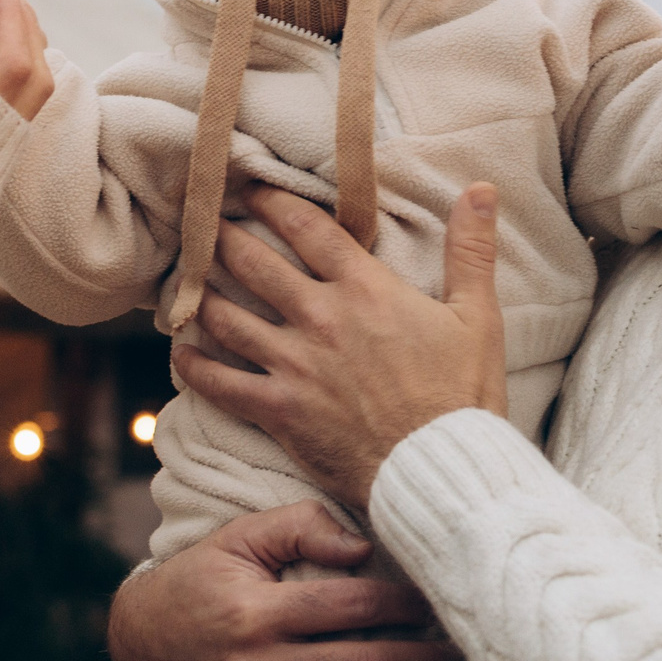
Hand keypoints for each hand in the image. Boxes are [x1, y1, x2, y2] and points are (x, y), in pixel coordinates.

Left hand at [170, 184, 505, 513]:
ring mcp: (294, 364)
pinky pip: (220, 382)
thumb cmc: (462, 397)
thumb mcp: (477, 317)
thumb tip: (482, 189)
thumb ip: (471, 250)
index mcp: (365, 288)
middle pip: (253, 263)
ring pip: (226, 317)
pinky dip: (193, 365)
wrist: (440, 471)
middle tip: (200, 223)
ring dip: (199, 294)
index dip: (271, 201)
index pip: (306, 227)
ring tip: (183, 279)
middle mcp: (321, 318)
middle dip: (221, 238)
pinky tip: (180, 351)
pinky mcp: (278, 410)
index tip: (250, 188)